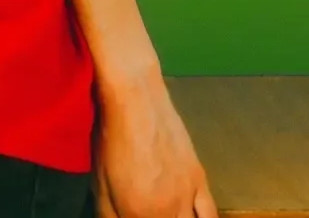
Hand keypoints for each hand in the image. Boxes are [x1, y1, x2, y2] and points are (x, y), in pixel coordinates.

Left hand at [94, 74, 218, 217]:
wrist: (137, 102)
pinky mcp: (201, 179)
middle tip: (147, 212)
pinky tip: (194, 216)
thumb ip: (108, 213)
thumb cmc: (110, 138)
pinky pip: (209, 213)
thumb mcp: (99, 181)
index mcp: (138, 213)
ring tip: (167, 214)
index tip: (131, 214)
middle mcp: (169, 211)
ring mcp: (188, 196)